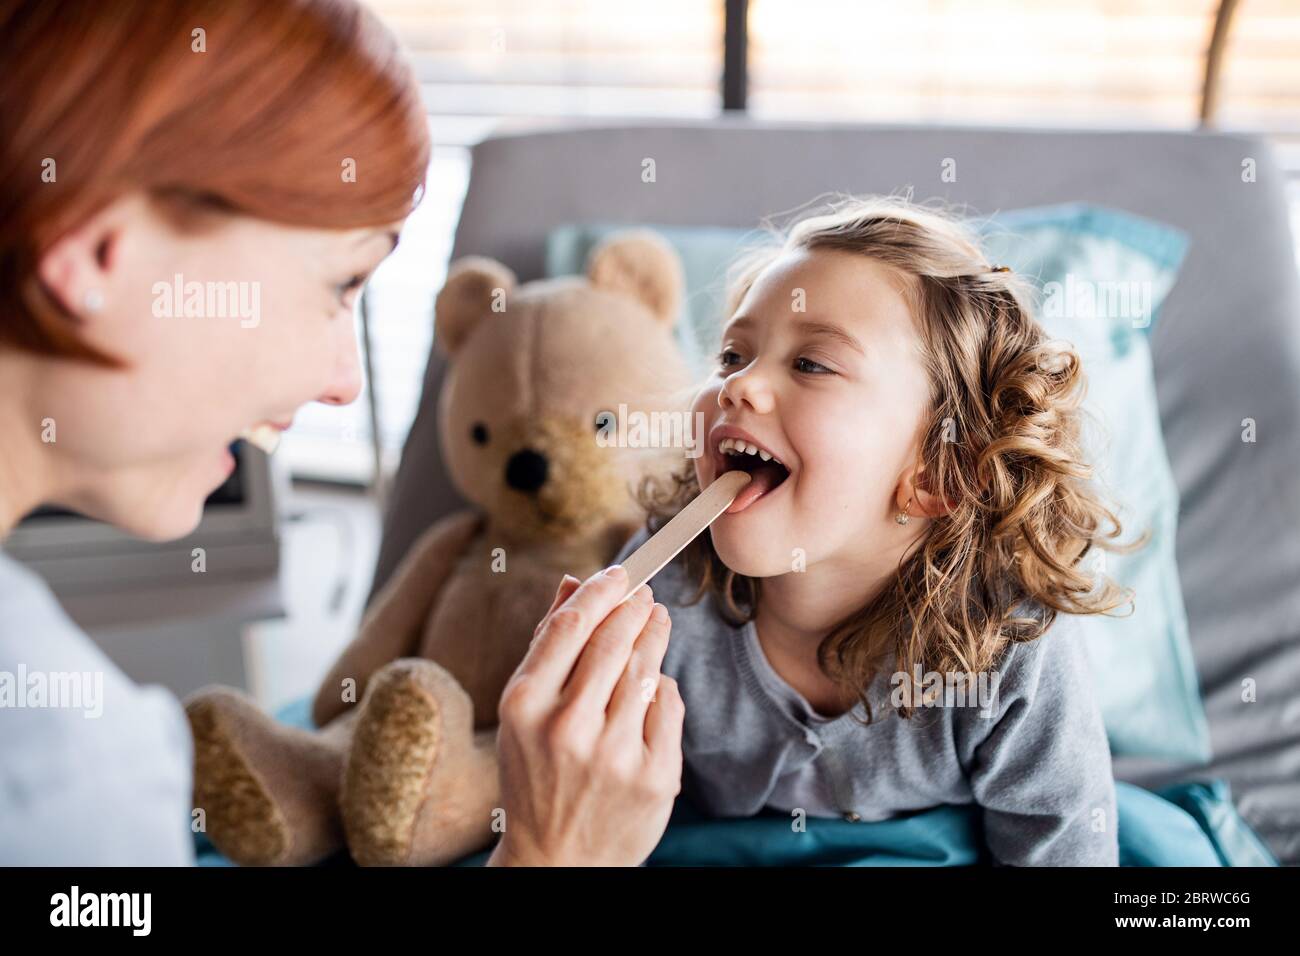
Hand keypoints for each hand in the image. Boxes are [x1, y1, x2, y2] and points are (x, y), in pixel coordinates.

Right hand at [487, 565, 682, 865]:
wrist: (556, 859)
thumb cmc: (536, 772)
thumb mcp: (524, 711)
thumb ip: (548, 643)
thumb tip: (573, 581)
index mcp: (525, 705)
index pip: (571, 625)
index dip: (601, 590)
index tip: (620, 574)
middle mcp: (567, 728)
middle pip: (614, 641)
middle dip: (636, 608)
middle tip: (646, 595)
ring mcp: (614, 755)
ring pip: (646, 669)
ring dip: (655, 636)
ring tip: (656, 622)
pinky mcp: (654, 777)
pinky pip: (668, 705)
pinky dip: (661, 687)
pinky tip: (652, 685)